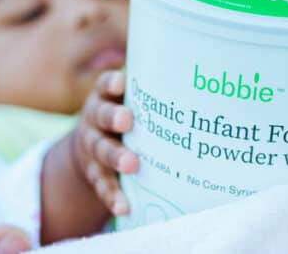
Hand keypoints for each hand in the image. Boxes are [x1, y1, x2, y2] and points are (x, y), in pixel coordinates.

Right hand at [70, 70, 138, 215]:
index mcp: (105, 98)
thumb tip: (197, 80)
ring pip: (101, 151)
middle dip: (113, 118)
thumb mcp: (129, 100)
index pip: (105, 86)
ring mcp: (93, 147)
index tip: (121, 84)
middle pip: (101, 116)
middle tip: (127, 122)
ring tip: (132, 165)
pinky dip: (113, 195)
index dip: (111, 83)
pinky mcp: (94, 173)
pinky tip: (124, 206)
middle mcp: (95, 120)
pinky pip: (103, 184)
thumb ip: (151, 91)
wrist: (90, 148)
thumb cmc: (124, 116)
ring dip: (116, 157)